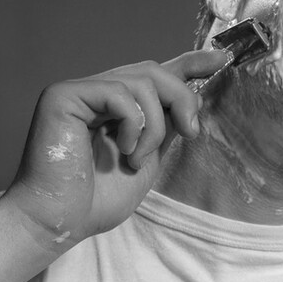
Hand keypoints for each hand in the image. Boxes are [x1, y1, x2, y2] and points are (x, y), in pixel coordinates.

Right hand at [0, 50, 227, 248]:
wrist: (61, 222)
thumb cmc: (98, 199)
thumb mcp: (148, 157)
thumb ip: (166, 125)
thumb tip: (193, 101)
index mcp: (117, 106)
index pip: (157, 73)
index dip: (189, 63)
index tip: (221, 59)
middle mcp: (98, 92)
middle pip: (154, 71)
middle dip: (183, 98)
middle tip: (191, 132)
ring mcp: (80, 91)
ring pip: (142, 81)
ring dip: (156, 123)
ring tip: (139, 157)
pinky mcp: (64, 95)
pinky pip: (119, 92)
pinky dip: (133, 123)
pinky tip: (124, 149)